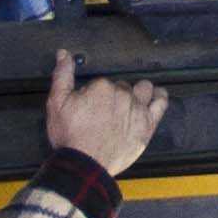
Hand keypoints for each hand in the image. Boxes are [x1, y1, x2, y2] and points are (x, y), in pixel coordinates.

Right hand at [44, 48, 168, 181]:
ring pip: (143, 90)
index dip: (95, 96)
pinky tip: (156, 96)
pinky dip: (159, 97)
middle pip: (122, 87)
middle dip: (115, 96)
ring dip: (139, 92)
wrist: (85, 164)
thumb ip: (62, 76)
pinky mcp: (147, 125)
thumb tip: (64, 53)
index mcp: (102, 86)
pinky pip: (161, 103)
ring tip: (132, 102)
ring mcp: (137, 109)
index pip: (103, 83)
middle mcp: (123, 94)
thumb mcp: (57, 104)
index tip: (90, 108)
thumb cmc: (70, 136)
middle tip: (106, 113)